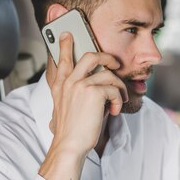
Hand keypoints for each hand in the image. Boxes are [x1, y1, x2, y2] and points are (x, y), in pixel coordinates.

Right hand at [48, 32, 127, 155]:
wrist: (69, 145)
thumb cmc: (71, 131)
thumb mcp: (64, 109)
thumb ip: (73, 95)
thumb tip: (92, 90)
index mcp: (60, 86)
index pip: (61, 60)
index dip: (64, 45)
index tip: (66, 34)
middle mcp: (68, 82)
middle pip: (90, 56)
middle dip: (107, 57)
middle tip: (115, 63)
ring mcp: (79, 85)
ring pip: (108, 74)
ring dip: (119, 88)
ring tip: (119, 101)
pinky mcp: (93, 92)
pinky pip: (114, 89)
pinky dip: (118, 100)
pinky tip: (114, 110)